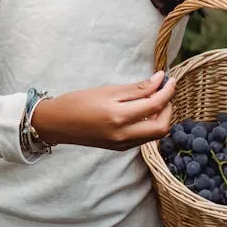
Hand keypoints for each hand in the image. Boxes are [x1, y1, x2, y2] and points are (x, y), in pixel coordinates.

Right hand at [31, 72, 175, 150]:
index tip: (169, 78)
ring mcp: (122, 144)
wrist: (56, 124)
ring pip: (155, 134)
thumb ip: (136, 88)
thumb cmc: (77, 102)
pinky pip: (144, 138)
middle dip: (168, 107)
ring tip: (155, 99)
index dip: (166, 91)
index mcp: (119, 117)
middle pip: (161, 126)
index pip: (155, 105)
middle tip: (164, 91)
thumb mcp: (107, 91)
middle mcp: (124, 135)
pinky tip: (143, 112)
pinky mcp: (120, 148)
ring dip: (161, 117)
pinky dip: (149, 125)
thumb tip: (159, 80)